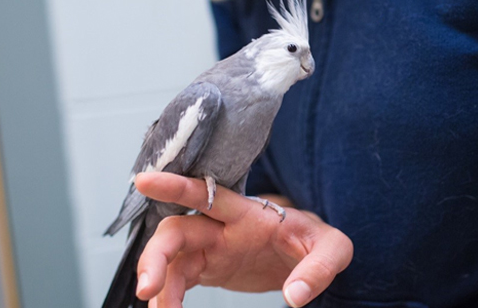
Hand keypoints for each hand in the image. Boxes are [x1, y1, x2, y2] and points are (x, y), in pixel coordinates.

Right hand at [132, 172, 353, 306]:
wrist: (306, 253)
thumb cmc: (317, 240)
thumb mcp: (334, 249)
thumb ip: (319, 268)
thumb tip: (295, 296)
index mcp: (248, 213)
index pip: (208, 194)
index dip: (176, 186)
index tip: (143, 181)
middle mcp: (222, 226)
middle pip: (176, 230)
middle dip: (154, 254)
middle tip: (147, 287)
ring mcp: (212, 246)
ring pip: (171, 257)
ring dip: (158, 282)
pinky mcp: (208, 267)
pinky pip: (178, 278)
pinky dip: (167, 295)